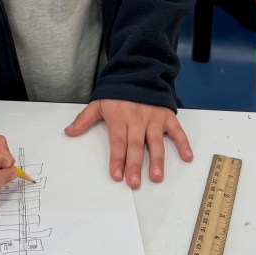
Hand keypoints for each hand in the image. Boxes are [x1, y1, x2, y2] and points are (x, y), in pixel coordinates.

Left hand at [65, 99, 192, 187]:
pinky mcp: (167, 116)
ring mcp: (154, 118)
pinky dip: (183, 143)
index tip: (116, 175)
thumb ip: (84, 119)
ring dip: (157, 160)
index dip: (117, 159)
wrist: (139, 71)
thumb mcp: (98, 103)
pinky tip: (187, 157)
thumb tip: (69, 132)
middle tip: (134, 183)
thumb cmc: (118, 92)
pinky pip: (177, 131)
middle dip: (135, 165)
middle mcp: (137, 119)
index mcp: (119, 118)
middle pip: (136, 146)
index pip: (118, 142)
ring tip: (157, 176)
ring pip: (156, 142)